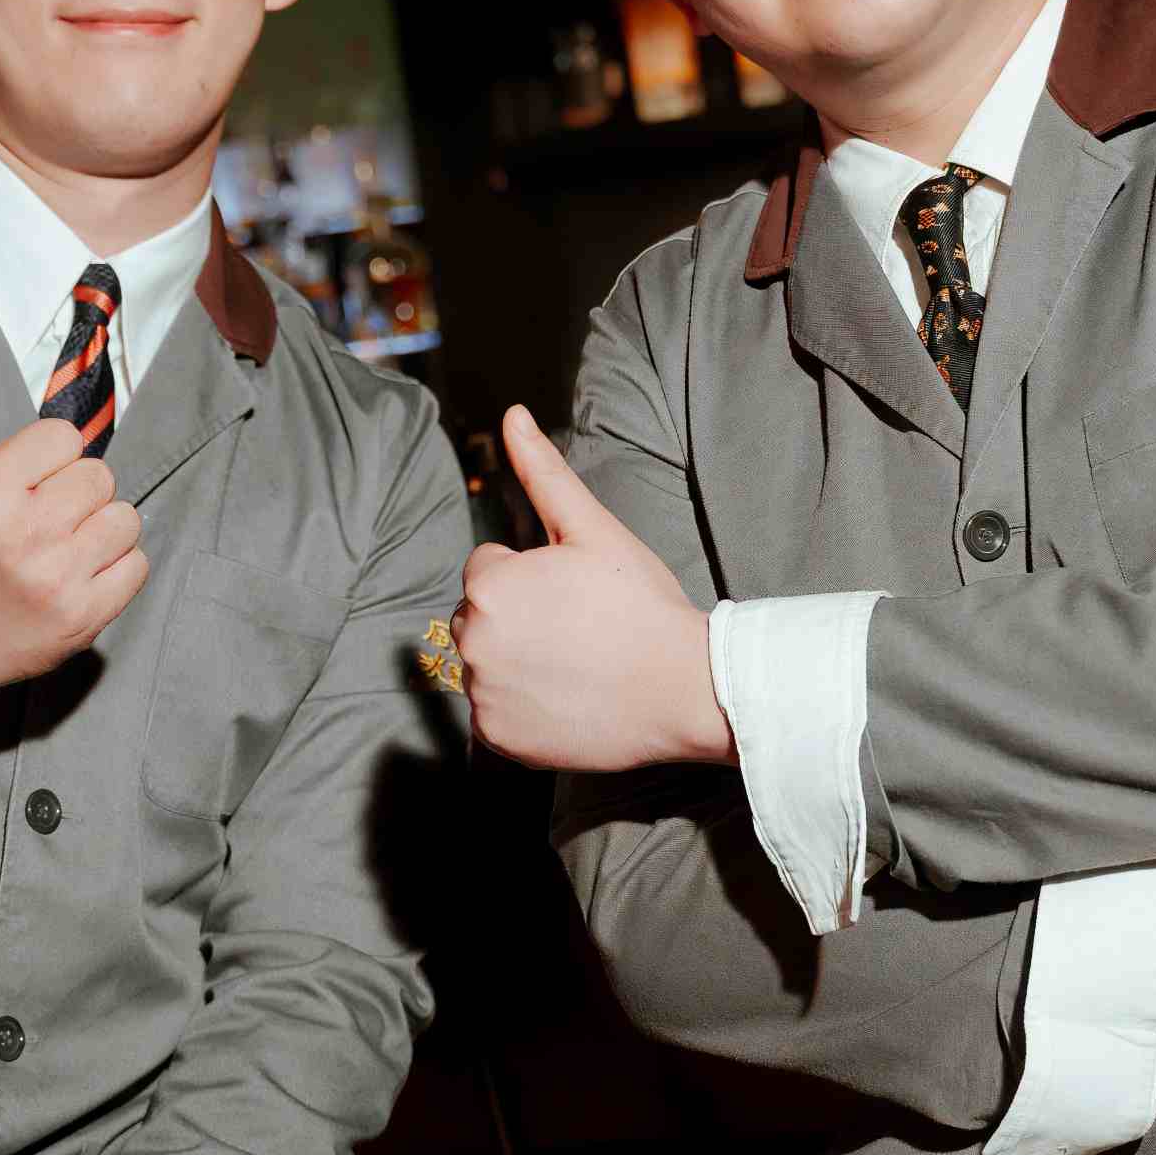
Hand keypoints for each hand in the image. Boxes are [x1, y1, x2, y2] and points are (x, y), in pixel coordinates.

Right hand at [0, 345, 147, 754]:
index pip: (64, 437)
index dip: (47, 457)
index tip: (24, 483)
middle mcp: (24, 535)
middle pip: (98, 476)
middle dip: (73, 491)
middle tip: (41, 518)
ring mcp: (58, 581)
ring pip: (125, 518)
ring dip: (99, 528)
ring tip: (60, 546)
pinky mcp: (83, 619)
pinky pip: (136, 565)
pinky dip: (115, 567)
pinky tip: (76, 575)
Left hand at [452, 406, 732, 772]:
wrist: (681, 689)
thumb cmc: (641, 604)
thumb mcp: (592, 529)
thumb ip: (543, 473)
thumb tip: (511, 415)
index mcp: (490, 585)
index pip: (486, 570)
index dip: (532, 577)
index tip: (573, 595)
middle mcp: (474, 641)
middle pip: (478, 618)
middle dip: (516, 618)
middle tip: (576, 630)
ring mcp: (483, 695)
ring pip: (485, 665)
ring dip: (515, 662)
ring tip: (574, 664)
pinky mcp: (497, 739)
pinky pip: (492, 715)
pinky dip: (519, 709)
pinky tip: (564, 698)